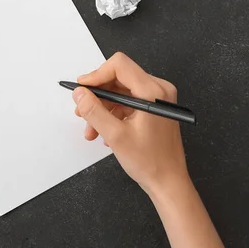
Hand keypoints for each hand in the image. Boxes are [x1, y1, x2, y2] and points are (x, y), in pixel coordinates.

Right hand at [73, 52, 187, 193]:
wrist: (168, 182)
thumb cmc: (150, 162)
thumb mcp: (115, 135)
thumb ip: (94, 111)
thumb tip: (80, 94)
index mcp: (153, 92)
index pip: (119, 66)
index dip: (96, 75)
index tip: (81, 89)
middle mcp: (158, 90)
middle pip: (119, 77)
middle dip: (97, 95)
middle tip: (81, 111)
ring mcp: (158, 99)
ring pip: (121, 91)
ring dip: (102, 108)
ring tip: (91, 129)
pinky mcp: (155, 108)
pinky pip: (128, 102)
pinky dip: (113, 114)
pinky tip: (104, 132)